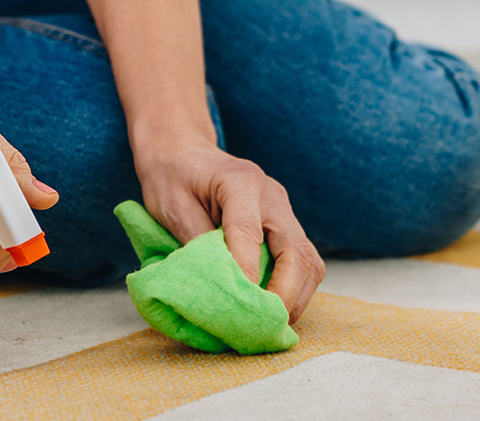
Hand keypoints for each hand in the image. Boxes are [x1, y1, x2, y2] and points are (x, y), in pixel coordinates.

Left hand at [135, 141, 325, 322]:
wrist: (184, 152)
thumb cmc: (172, 177)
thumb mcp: (171, 206)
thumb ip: (195, 242)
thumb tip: (216, 287)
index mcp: (241, 181)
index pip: (248, 233)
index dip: (246, 273)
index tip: (238, 307)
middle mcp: (272, 195)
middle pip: (296, 250)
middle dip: (285, 294)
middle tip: (264, 326)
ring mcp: (283, 210)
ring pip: (309, 259)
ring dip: (296, 296)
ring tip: (272, 325)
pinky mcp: (285, 224)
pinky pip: (303, 260)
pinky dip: (295, 288)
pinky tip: (276, 308)